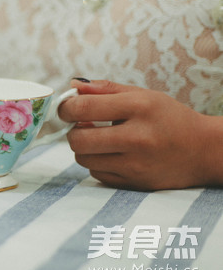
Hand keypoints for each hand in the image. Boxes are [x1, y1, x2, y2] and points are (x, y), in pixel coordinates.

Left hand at [58, 79, 222, 190]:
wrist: (204, 151)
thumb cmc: (169, 118)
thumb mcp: (143, 95)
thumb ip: (105, 89)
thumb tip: (73, 85)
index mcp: (139, 108)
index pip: (84, 108)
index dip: (66, 108)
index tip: (67, 107)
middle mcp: (138, 137)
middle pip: (78, 139)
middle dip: (73, 130)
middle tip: (83, 125)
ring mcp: (136, 164)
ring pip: (83, 159)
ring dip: (84, 148)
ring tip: (99, 139)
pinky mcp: (135, 183)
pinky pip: (97, 174)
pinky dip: (98, 164)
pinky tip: (112, 154)